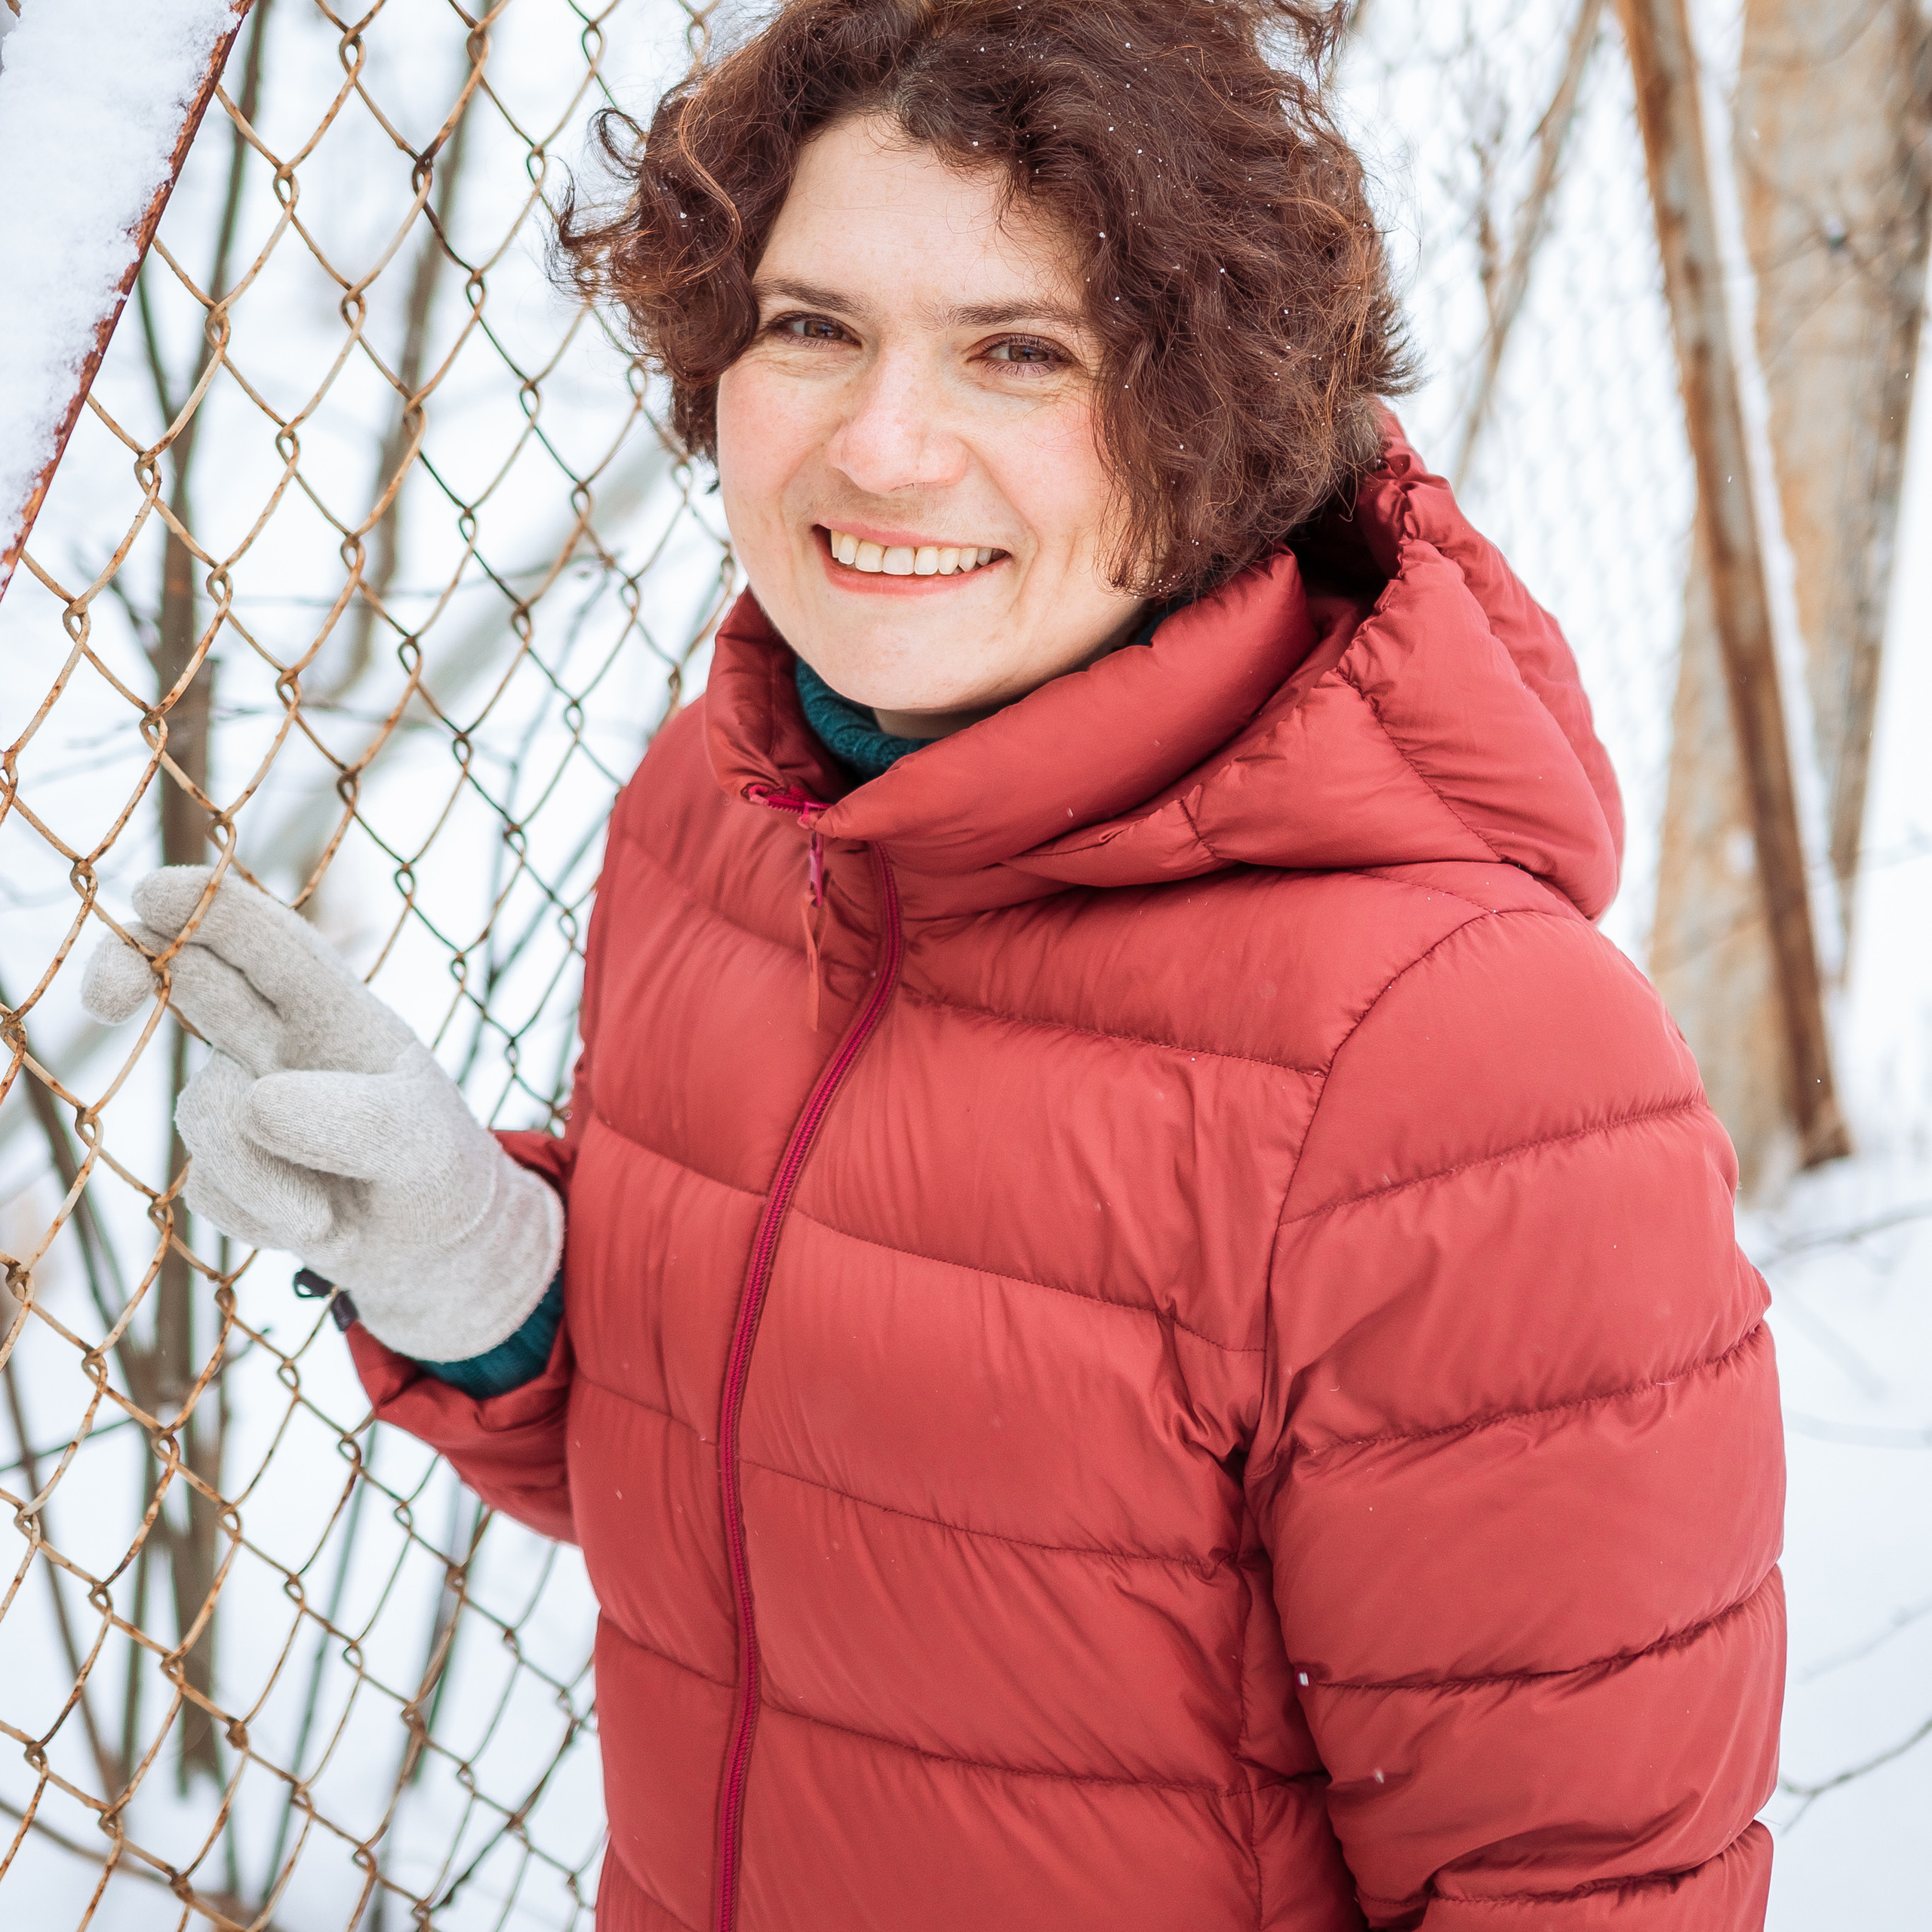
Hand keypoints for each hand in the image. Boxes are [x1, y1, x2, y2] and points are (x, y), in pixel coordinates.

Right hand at [82, 867, 562, 1361]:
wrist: (429, 1244)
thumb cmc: (434, 1166)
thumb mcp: (419, 1142)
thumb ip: (354, 1120)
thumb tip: (255, 1101)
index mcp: (333, 1010)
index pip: (267, 938)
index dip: (207, 905)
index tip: (150, 894)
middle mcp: (277, 1042)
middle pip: (187, 972)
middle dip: (130, 966)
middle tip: (103, 1000)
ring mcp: (243, 1100)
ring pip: (205, 1112)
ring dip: (265, 1175)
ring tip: (338, 1208)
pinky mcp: (222, 1165)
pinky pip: (210, 1191)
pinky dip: (266, 1218)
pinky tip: (318, 1224)